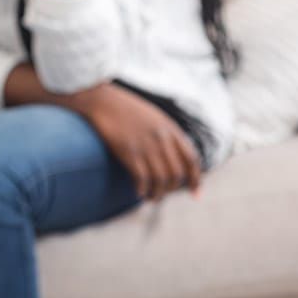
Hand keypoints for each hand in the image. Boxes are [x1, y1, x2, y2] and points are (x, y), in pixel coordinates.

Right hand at [84, 85, 201, 201]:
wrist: (102, 100)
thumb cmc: (124, 108)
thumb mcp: (152, 117)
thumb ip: (165, 135)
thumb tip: (172, 157)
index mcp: (170, 129)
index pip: (191, 160)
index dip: (196, 180)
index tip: (195, 195)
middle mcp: (162, 139)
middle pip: (176, 174)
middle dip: (172, 190)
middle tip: (162, 193)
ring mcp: (146, 146)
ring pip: (161, 181)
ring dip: (157, 194)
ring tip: (151, 197)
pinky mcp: (129, 152)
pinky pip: (143, 180)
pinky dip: (142, 190)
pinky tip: (138, 192)